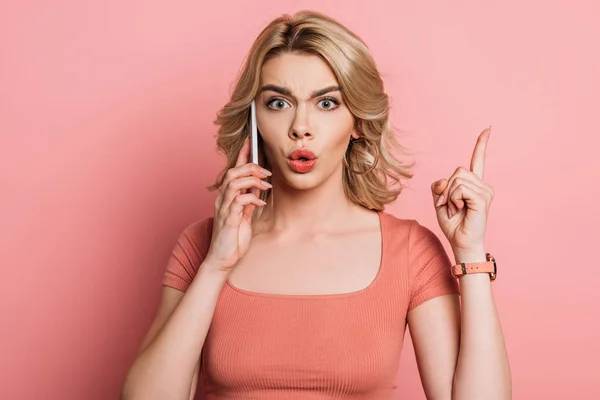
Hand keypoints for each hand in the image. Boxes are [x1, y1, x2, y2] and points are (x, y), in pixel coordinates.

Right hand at [204, 138, 271, 272]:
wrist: (222, 260)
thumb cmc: (232, 240)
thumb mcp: (245, 218)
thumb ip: (248, 202)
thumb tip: (257, 189)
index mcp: (226, 198)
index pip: (232, 171)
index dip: (241, 155)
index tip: (250, 141)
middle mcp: (222, 200)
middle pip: (233, 172)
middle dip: (251, 167)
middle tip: (266, 172)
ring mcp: (224, 209)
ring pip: (234, 182)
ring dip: (252, 180)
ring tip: (265, 185)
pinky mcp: (228, 219)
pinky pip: (239, 200)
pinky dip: (252, 198)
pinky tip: (260, 203)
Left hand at [431, 127, 494, 258]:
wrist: (461, 243)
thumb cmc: (453, 224)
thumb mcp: (440, 202)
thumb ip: (440, 187)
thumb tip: (445, 180)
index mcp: (473, 185)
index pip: (477, 161)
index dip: (481, 145)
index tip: (488, 129)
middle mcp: (482, 186)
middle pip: (457, 172)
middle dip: (446, 189)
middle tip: (449, 206)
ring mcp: (485, 192)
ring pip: (457, 180)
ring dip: (449, 196)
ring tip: (455, 210)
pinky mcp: (483, 199)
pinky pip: (460, 189)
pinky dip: (453, 200)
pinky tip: (459, 210)